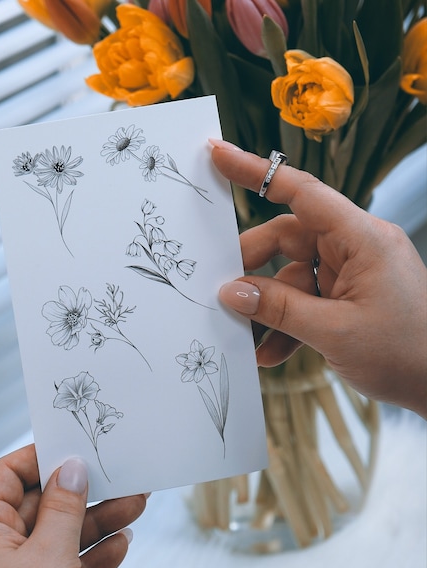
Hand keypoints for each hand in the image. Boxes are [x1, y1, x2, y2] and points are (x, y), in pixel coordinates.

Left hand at [0, 444, 147, 567]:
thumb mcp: (50, 557)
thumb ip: (63, 507)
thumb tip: (71, 468)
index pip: (4, 477)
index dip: (37, 458)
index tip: (71, 446)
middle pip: (41, 505)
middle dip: (83, 493)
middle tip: (116, 475)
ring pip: (61, 534)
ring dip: (99, 520)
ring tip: (135, 503)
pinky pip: (70, 564)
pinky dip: (97, 553)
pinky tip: (122, 542)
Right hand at [211, 139, 426, 417]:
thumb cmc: (408, 354)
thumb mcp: (334, 332)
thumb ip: (278, 308)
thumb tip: (232, 291)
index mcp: (362, 239)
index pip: (302, 193)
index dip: (257, 171)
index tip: (219, 155)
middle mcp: (355, 247)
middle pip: (287, 238)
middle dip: (253, 267)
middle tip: (225, 291)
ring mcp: (351, 272)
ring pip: (290, 275)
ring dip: (268, 307)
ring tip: (248, 336)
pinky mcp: (347, 295)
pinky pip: (304, 300)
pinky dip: (285, 324)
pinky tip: (271, 351)